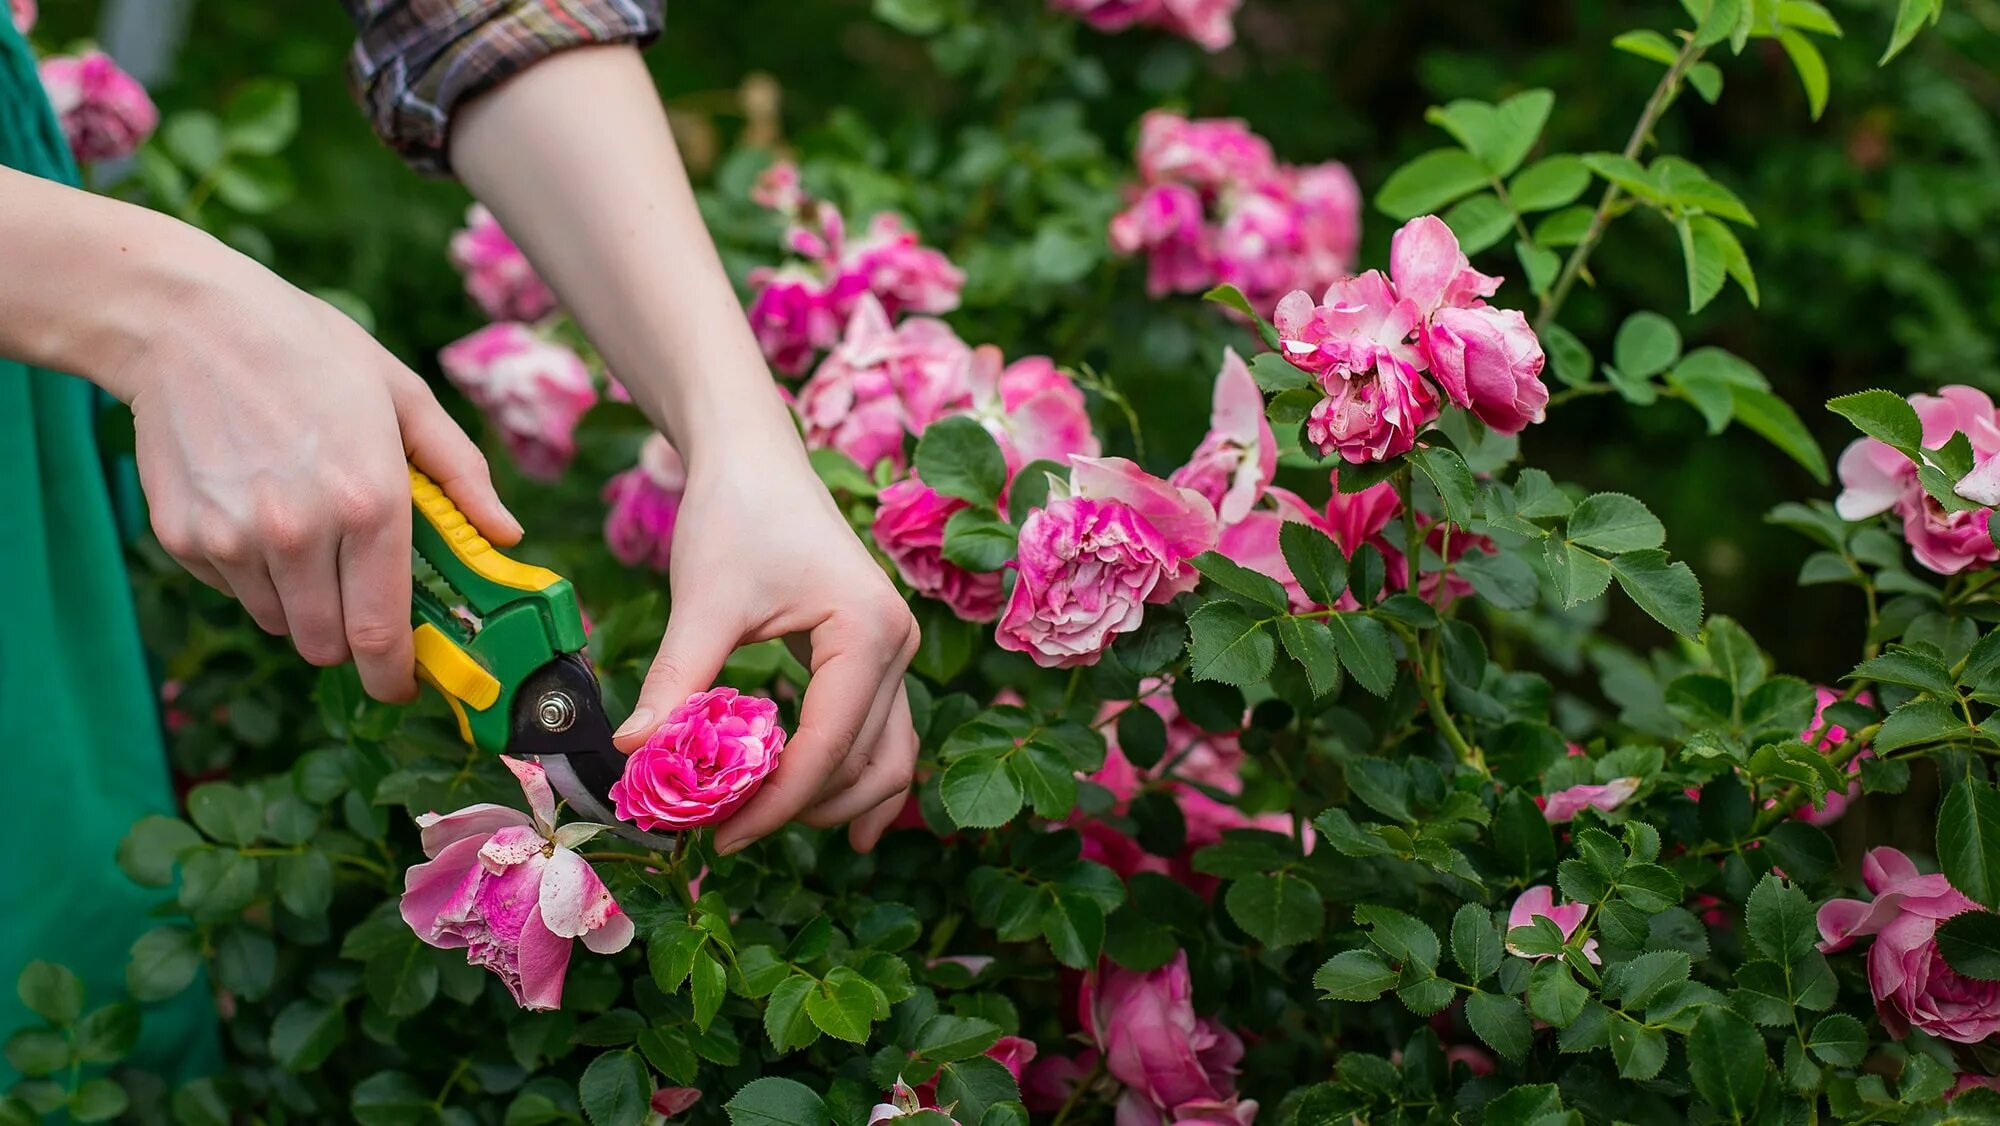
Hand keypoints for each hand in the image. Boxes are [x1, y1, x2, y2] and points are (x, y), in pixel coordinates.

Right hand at [119, 239, 519, 701]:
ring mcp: (234, 539)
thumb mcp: (405, 397)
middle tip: (357, 594)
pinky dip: (250, 570)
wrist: (187, 322)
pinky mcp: (183, 537)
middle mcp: (300, 532)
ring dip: (300, 600)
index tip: (403, 682)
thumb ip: (461, 475)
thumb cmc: (309, 352)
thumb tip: (506, 535)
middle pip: (328, 645)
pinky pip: (232, 589)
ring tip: (302, 526)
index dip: (394, 674)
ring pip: (279, 622)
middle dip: (350, 636)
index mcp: (369, 503)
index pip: (381, 633)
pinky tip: (253, 504)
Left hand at [611, 421, 919, 853]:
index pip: (828, 748)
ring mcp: (893, 649)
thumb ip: (677, 681)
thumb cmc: (733, 514)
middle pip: (867, 763)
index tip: (717, 837)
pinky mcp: (874, 651)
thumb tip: (632, 754)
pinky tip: (825, 813)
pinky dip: (854, 774)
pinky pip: (879, 731)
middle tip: (728, 836)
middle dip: (801, 809)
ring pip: (887, 756)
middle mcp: (896, 645)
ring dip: (836, 802)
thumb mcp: (702, 601)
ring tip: (769, 830)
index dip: (774, 804)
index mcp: (865, 633)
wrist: (753, 456)